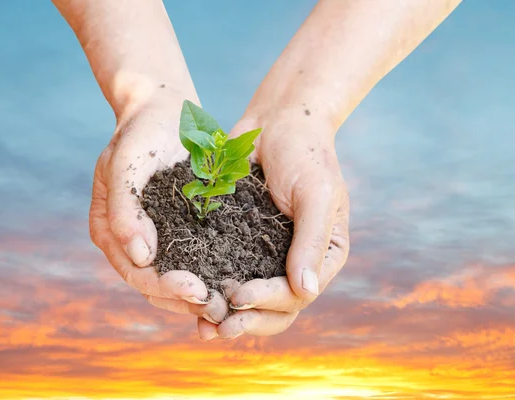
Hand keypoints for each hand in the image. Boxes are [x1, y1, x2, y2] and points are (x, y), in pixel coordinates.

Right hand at [89, 97, 227, 339]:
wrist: (164, 110)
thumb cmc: (139, 133)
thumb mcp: (125, 163)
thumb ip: (124, 207)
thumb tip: (139, 256)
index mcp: (111, 231)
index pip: (135, 272)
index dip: (164, 286)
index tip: (195, 289)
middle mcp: (134, 242)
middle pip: (157, 285)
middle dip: (187, 301)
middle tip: (220, 307)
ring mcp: (161, 238)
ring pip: (179, 280)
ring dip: (203, 298)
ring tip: (232, 307)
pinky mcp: (186, 230)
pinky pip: (200, 260)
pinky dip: (215, 275)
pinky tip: (238, 284)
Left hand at [215, 112, 350, 338]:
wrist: (279, 121)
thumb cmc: (306, 153)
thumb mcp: (317, 194)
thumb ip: (312, 241)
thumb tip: (305, 292)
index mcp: (324, 256)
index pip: (297, 295)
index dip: (268, 302)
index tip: (238, 297)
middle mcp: (297, 262)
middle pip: (275, 309)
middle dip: (246, 322)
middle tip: (216, 328)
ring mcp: (268, 255)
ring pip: (250, 300)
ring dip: (227, 317)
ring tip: (202, 327)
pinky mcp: (241, 242)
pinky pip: (228, 272)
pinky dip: (212, 289)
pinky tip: (191, 297)